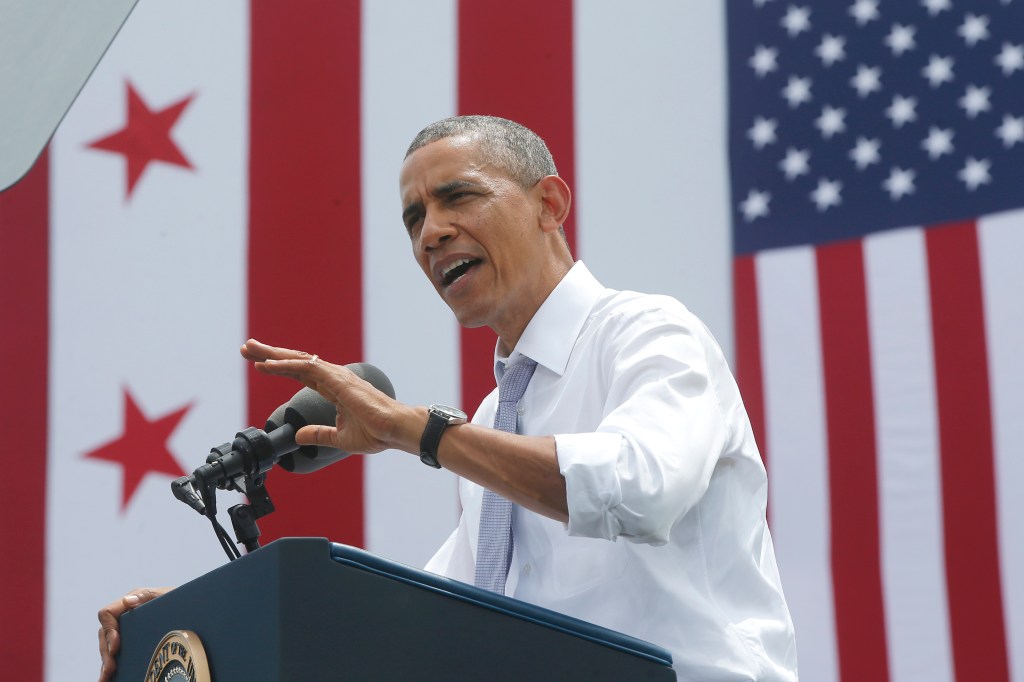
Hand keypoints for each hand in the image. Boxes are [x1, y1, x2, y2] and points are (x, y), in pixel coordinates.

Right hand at [98, 587, 171, 681]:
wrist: (187, 606)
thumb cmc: (177, 598)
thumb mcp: (165, 595)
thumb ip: (147, 595)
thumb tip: (128, 600)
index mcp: (129, 603)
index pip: (107, 614)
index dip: (108, 630)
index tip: (115, 646)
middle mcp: (123, 616)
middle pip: (104, 634)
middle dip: (106, 653)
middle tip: (111, 669)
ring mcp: (125, 629)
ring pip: (107, 646)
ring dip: (105, 662)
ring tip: (106, 678)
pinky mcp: (130, 640)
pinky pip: (115, 652)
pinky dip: (109, 665)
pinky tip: (108, 677)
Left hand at [240, 339, 419, 454]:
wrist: (395, 430)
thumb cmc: (377, 432)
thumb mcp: (340, 437)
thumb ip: (318, 434)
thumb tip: (298, 436)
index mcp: (334, 388)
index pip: (301, 372)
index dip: (280, 367)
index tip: (259, 365)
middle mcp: (333, 377)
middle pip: (295, 361)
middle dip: (270, 354)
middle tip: (247, 348)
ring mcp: (335, 377)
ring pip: (298, 360)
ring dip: (272, 355)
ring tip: (250, 350)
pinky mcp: (337, 380)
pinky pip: (306, 369)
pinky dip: (284, 366)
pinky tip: (267, 365)